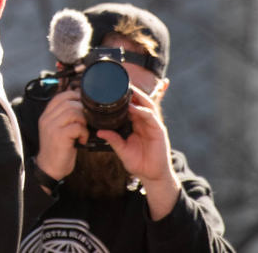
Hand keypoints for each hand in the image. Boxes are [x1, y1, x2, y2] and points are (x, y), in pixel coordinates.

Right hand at [34, 88, 88, 184]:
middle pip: (69, 103)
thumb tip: (79, 101)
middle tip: (85, 122)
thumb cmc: (57, 149)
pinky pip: (77, 126)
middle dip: (82, 110)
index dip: (74, 96)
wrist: (49, 169)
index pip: (60, 96)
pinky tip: (82, 139)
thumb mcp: (57, 129)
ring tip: (83, 130)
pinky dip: (84, 132)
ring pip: (73, 112)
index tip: (83, 104)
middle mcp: (47, 118)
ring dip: (83, 121)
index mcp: (46, 115)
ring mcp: (52, 127)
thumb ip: (64, 116)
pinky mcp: (59, 137)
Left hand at [96, 86, 179, 218]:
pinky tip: (134, 108)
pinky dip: (142, 110)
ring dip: (137, 96)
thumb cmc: (138, 162)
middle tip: (120, 83)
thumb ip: (113, 139)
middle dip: (131, 91)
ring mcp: (152, 124)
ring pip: (146, 104)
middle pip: (139, 101)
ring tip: (127, 90)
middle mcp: (144, 121)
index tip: (112, 89)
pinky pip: (151, 116)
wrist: (152, 175)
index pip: (130, 105)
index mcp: (135, 123)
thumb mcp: (122, 150)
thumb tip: (98, 132)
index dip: (123, 96)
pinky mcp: (159, 130)